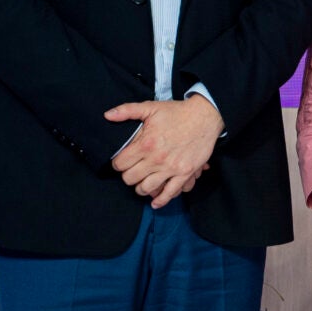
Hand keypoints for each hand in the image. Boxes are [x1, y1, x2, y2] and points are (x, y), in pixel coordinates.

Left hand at [106, 96, 223, 208]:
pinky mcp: (185, 173)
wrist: (205, 116)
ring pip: (147, 188)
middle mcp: (156, 159)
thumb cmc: (177, 112)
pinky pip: (170, 192)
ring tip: (142, 184)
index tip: (122, 162)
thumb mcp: (150, 107)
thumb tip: (107, 115)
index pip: (120, 164)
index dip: (118, 164)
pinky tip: (155, 203)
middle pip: (130, 178)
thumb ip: (127, 110)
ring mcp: (171, 168)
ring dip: (141, 188)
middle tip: (132, 171)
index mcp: (146, 144)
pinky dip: (161, 200)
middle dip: (128, 176)